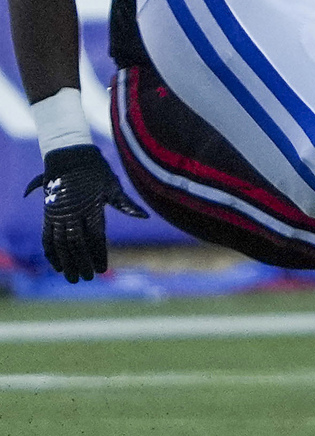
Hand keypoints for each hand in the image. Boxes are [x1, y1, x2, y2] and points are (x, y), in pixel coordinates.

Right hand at [26, 142, 127, 279]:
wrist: (70, 157)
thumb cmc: (97, 171)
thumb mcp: (113, 186)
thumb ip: (126, 204)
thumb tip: (145, 216)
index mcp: (91, 209)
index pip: (95, 239)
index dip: (98, 255)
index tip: (102, 270)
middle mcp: (73, 214)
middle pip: (76, 245)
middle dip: (81, 263)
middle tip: (87, 278)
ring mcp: (58, 214)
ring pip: (60, 244)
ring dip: (66, 262)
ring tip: (72, 277)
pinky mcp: (48, 214)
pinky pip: (47, 236)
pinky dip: (50, 251)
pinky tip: (56, 264)